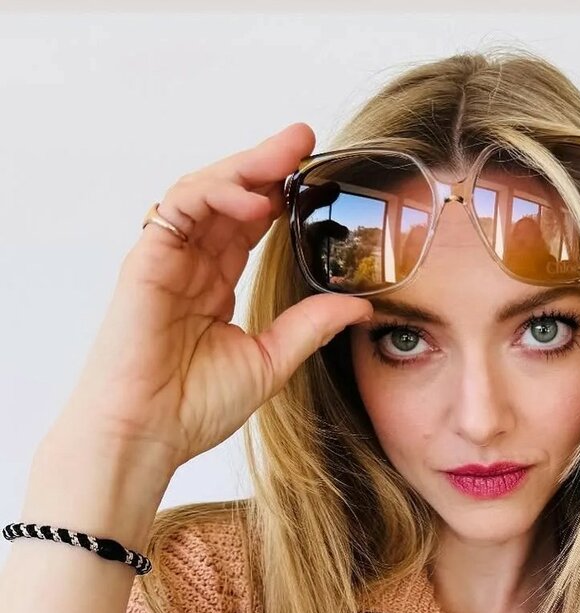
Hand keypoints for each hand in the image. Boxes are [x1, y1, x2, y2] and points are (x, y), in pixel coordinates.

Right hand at [54, 122, 372, 474]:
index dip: (280, 196)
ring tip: (287, 157)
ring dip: (245, 169)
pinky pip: (179, 209)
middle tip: (305, 138)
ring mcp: (166, 260)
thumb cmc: (193, 408)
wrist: (147, 434)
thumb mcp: (271, 361)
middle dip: (266, 164)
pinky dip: (216, 195)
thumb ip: (310, 327)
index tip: (317, 176)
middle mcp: (190, 266)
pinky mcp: (146, 261)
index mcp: (214, 286)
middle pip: (228, 198)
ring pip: (203, 191)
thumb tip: (359, 307)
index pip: (248, 226)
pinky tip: (254, 201)